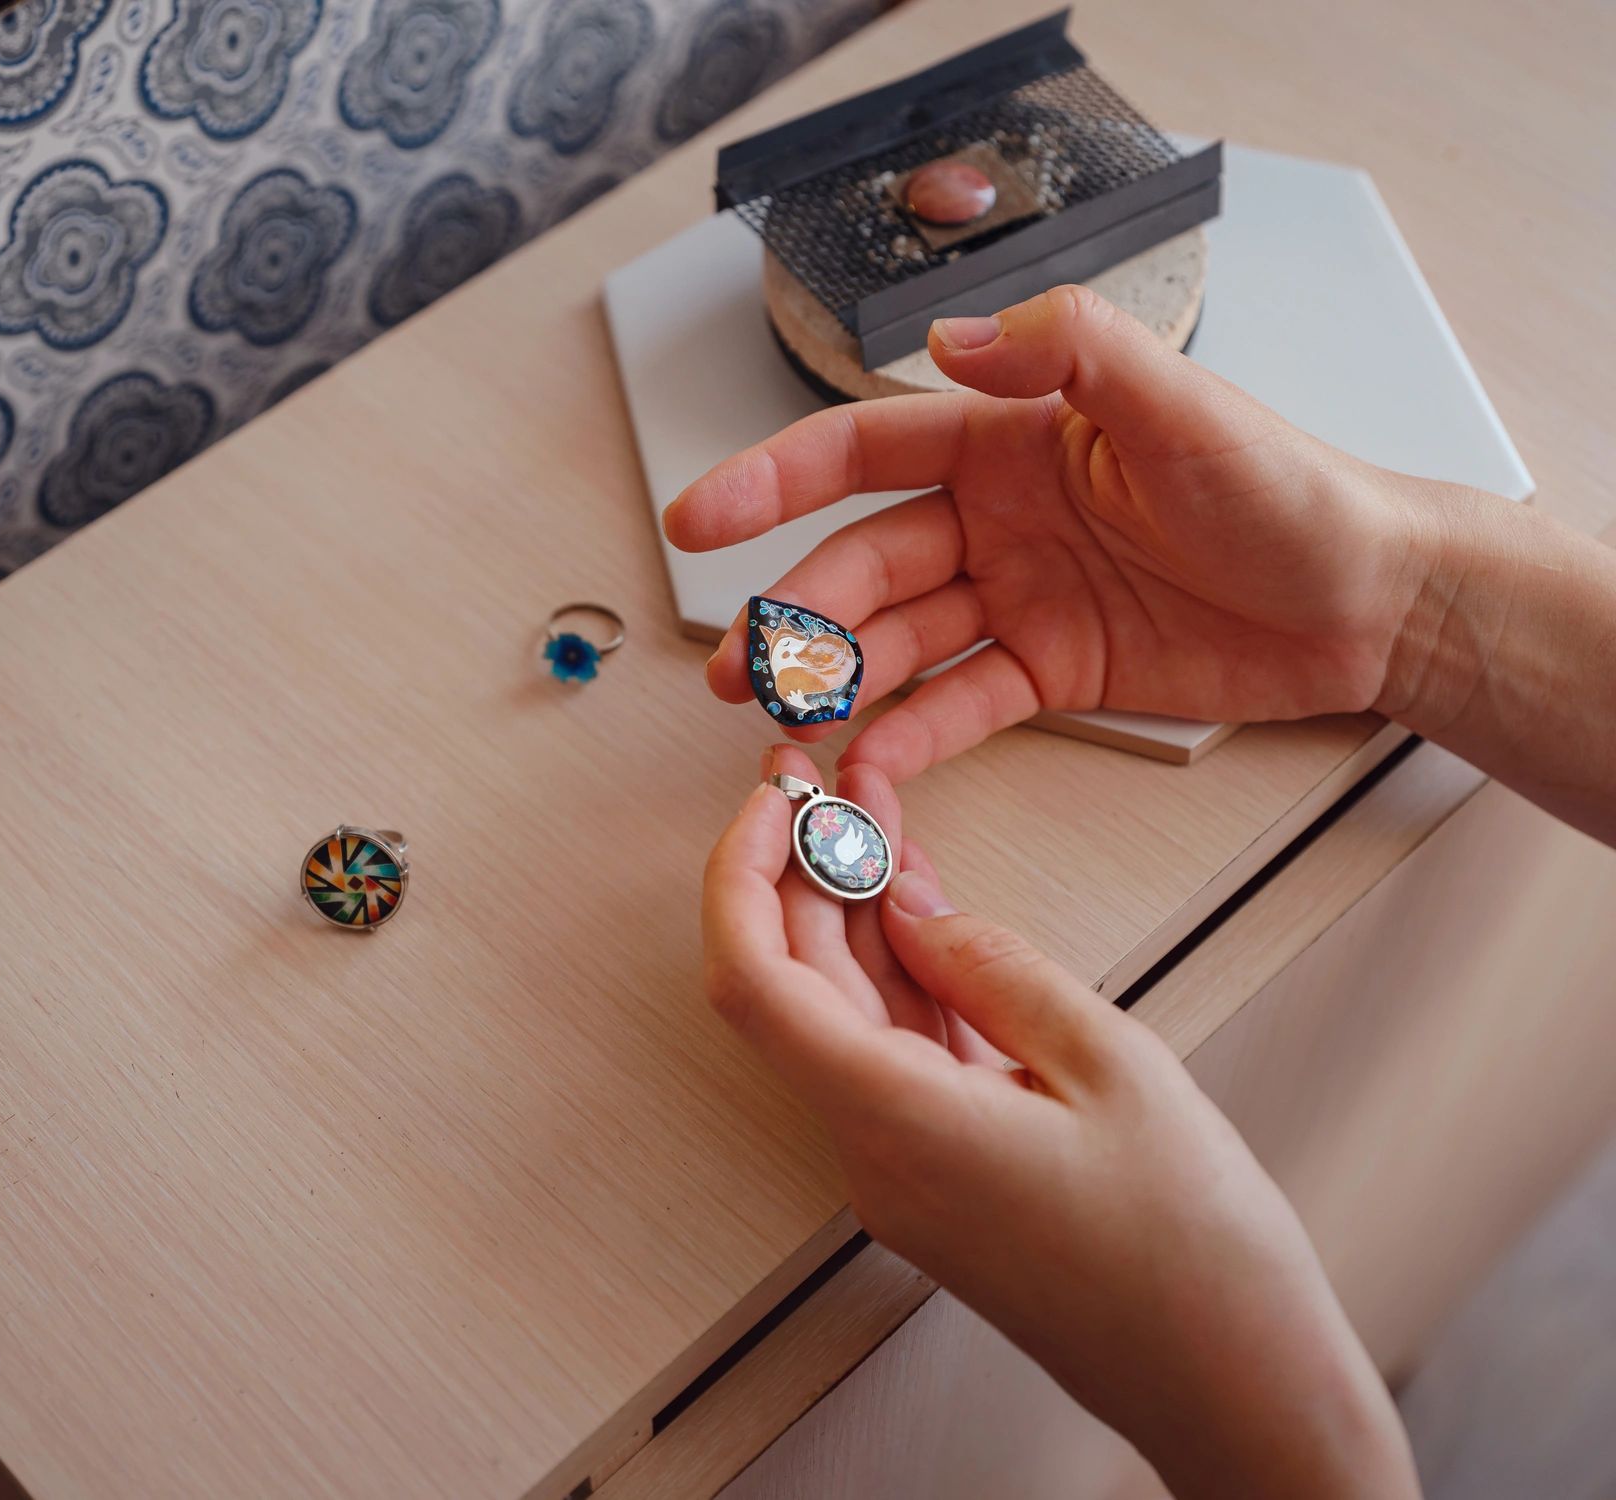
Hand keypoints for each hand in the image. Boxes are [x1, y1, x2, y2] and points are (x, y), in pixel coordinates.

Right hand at [666, 286, 1436, 780]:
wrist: (1370, 599)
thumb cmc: (1289, 488)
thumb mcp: (1181, 402)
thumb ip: (1068, 352)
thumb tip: (948, 338)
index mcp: (1010, 436)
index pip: (864, 452)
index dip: (772, 481)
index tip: (701, 517)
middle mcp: (998, 516)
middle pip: (865, 563)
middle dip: (794, 615)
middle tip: (743, 670)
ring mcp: (1019, 597)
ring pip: (897, 640)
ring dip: (832, 680)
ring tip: (776, 725)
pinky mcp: (1050, 670)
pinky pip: (959, 706)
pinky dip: (910, 738)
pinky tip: (869, 768)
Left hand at [704, 746, 1418, 1498]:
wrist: (1234, 1387)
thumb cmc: (1194, 1256)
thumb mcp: (1109, 1064)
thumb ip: (993, 968)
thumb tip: (911, 905)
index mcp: (897, 1122)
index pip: (755, 981)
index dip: (740, 876)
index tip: (769, 799)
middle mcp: (873, 1154)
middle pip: (792, 991)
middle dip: (801, 878)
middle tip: (836, 793)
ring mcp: (900, 1173)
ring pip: (839, 1021)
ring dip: (849, 924)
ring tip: (883, 833)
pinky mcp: (934, 1179)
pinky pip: (888, 1059)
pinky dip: (898, 982)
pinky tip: (927, 923)